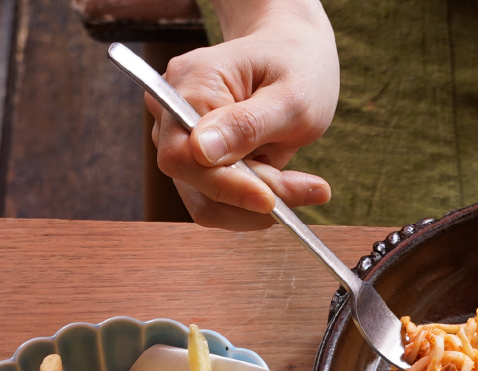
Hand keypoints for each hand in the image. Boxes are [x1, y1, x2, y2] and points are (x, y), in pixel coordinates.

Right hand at [149, 0, 338, 229]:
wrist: (294, 58)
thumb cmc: (297, 67)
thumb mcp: (290, 97)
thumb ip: (247, 125)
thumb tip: (201, 151)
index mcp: (190, 84)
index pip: (185, 156)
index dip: (226, 186)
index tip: (271, 201)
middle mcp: (171, 111)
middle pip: (194, 183)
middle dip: (250, 196)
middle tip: (305, 188)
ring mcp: (179, 138)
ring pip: (206, 201)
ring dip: (254, 204)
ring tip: (300, 183)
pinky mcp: (194, 161)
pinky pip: (216, 200)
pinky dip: (252, 203)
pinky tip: (284, 182)